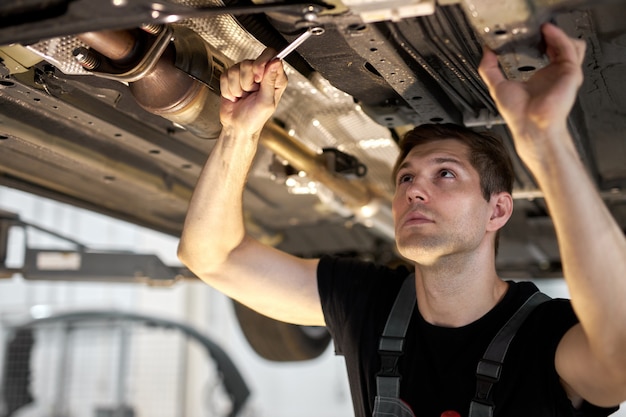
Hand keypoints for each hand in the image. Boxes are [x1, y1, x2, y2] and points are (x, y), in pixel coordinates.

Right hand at [220, 48, 287, 136]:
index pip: (271, 55)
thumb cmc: (255, 119)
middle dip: (247, 80)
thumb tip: (276, 62)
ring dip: (237, 87)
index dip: (262, 64)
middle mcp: (261, 74)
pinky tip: (235, 96)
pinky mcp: (232, 78)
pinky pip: (226, 75)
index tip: (258, 78)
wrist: (237, 127)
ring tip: (242, 97)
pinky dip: (228, 89)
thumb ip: (270, 81)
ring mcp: (245, 75)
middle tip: (250, 93)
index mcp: (274, 78)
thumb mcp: (267, 102)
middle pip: (250, 62)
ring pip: (236, 68)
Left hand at [479, 23, 585, 156]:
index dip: (539, 40)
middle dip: (549, 36)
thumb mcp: (498, 86)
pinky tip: (547, 32)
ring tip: (543, 29)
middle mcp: (554, 75)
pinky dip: (559, 37)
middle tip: (535, 29)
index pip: (547, 52)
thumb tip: (485, 53)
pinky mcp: (570, 73)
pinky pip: (569, 49)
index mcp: (540, 77)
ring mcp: (563, 73)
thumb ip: (489, 69)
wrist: (530, 126)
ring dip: (557, 35)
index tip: (527, 33)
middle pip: (560, 47)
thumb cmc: (518, 115)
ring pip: (569, 45)